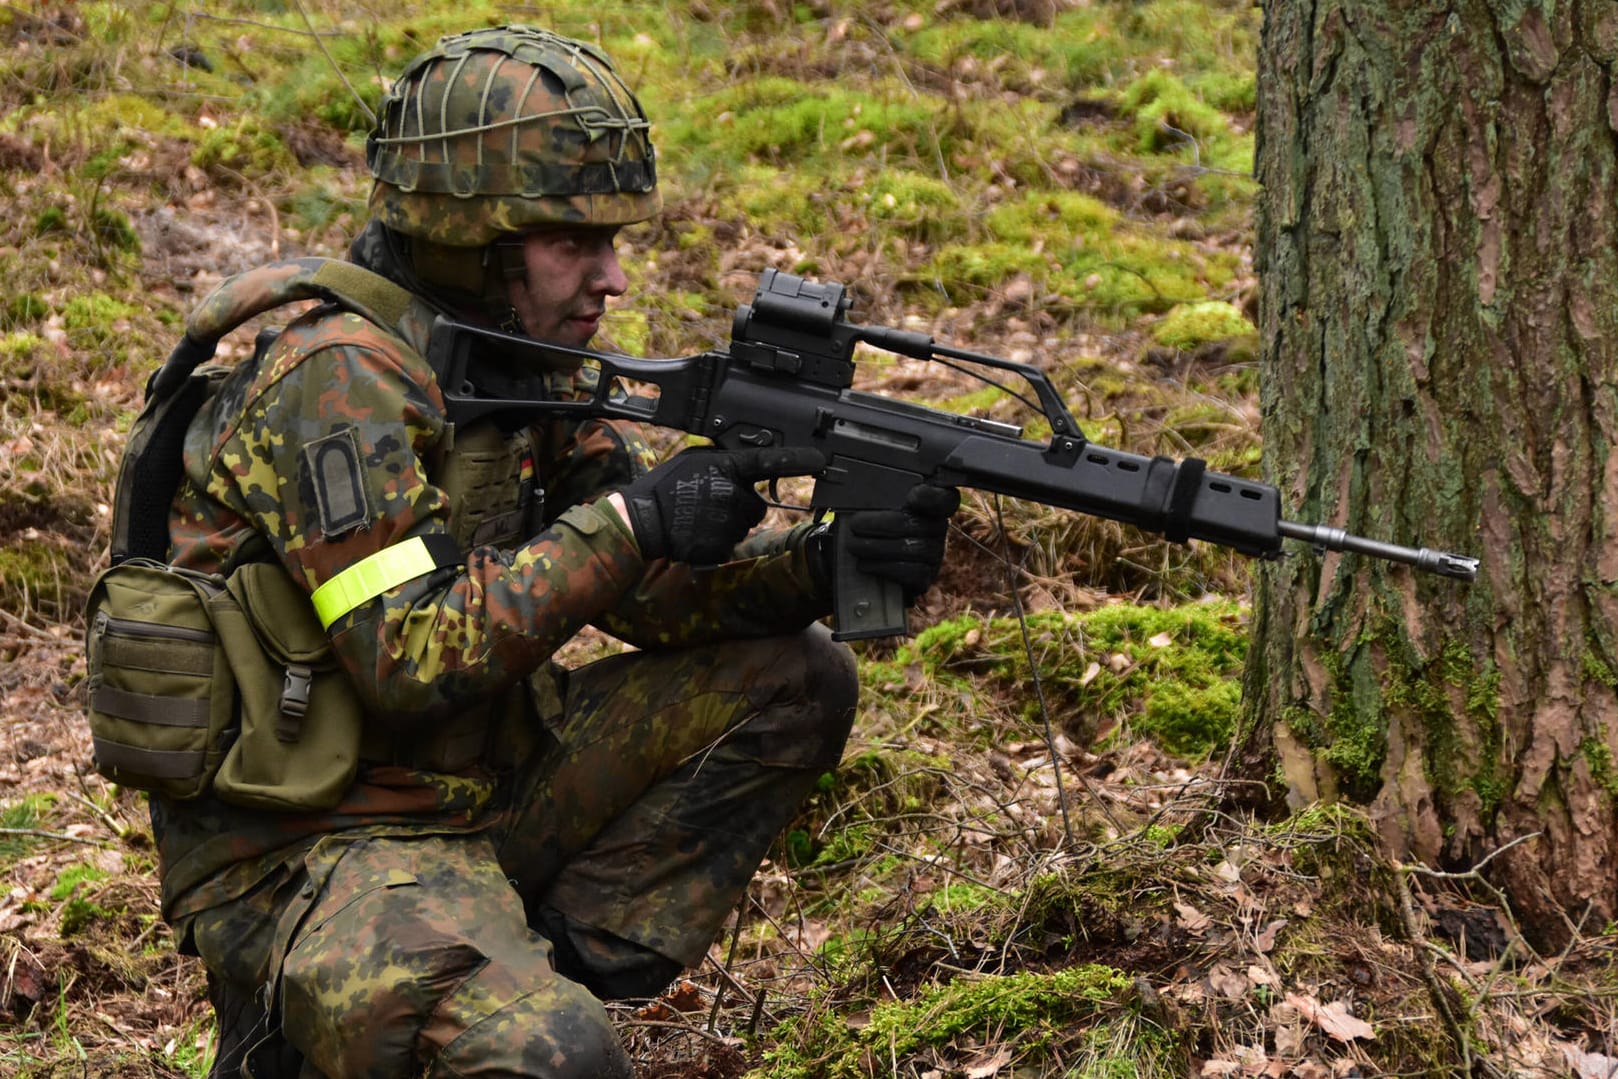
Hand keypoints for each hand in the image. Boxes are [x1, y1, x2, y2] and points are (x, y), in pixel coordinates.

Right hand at [619, 446, 825, 563]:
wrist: (643, 520)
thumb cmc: (666, 486)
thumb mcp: (694, 459)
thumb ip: (724, 459)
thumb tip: (746, 462)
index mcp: (725, 467)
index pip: (770, 461)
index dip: (798, 460)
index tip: (821, 461)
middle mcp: (731, 493)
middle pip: (758, 504)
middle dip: (740, 505)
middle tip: (710, 502)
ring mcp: (727, 522)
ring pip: (745, 525)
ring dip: (729, 522)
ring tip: (700, 516)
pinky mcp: (722, 545)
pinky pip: (732, 543)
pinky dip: (719, 540)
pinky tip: (699, 532)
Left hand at [828, 484, 959, 601]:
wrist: (877, 564)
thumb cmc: (878, 529)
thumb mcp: (880, 509)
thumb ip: (879, 500)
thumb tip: (860, 497)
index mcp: (929, 506)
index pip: (943, 498)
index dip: (931, 496)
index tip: (912, 496)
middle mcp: (938, 529)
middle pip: (912, 524)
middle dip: (878, 525)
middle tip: (855, 525)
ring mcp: (935, 555)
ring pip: (908, 548)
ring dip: (874, 547)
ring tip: (854, 545)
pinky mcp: (925, 578)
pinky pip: (907, 573)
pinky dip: (881, 567)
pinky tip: (864, 565)